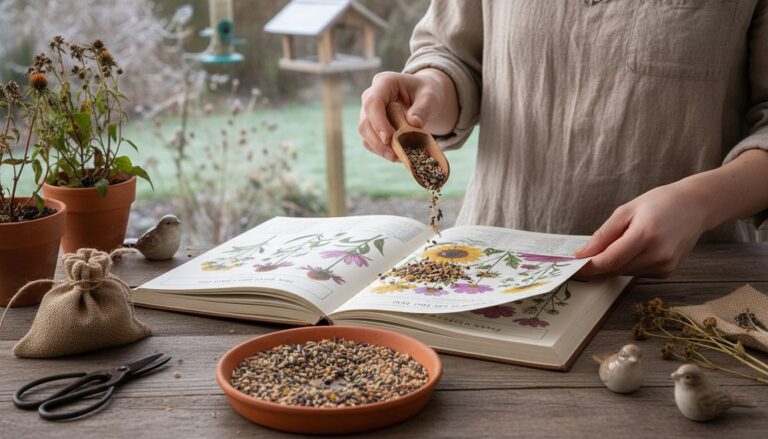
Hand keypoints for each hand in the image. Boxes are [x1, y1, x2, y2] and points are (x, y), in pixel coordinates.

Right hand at [358, 70, 451, 161]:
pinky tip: (397, 156)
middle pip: (365, 121)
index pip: (373, 102)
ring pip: (365, 133)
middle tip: (394, 156)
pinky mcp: (371, 125)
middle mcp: (371, 96)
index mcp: (384, 83)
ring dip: (379, 148)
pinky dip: (381, 150)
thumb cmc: (425, 92)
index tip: (388, 138)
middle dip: (377, 141)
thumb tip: (414, 123)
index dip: (378, 121)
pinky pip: (370, 141)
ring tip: (398, 158)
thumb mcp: (430, 96)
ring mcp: (368, 112)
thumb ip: (423, 108)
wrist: (422, 96)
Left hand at [575, 182, 710, 277]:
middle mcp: (657, 255)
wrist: (696, 206)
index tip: (572, 266)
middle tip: (581, 259)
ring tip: (609, 248)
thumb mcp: (626, 211)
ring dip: (612, 265)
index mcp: (645, 235)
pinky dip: (627, 265)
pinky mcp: (667, 272)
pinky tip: (632, 250)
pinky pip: (637, 273)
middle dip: (596, 266)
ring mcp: (665, 266)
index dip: (588, 266)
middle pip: (615, 269)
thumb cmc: (659, 203)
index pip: (609, 260)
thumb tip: (582, 254)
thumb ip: (603, 235)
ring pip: (625, 273)